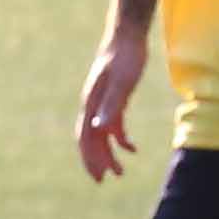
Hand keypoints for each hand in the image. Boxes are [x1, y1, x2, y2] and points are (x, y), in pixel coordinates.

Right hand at [74, 25, 153, 182]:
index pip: (85, 137)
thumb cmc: (125, 59)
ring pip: (101, 135)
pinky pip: (113, 125)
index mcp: (91, 103)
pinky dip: (121, 139)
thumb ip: (111, 105)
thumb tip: (99, 129)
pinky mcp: (114, 99)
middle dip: (96, 161)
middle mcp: (93, 106)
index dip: (89, 157)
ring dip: (108, 154)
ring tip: (119, 172)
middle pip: (90, 139)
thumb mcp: (121, 83)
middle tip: (104, 180)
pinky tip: (132, 149)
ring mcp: (102, 103)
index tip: (97, 176)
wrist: (127, 37)